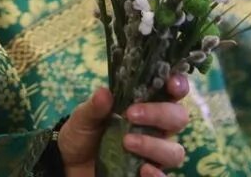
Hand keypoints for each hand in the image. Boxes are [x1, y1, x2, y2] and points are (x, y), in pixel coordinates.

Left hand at [58, 76, 189, 176]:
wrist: (71, 164)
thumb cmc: (84, 133)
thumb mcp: (83, 117)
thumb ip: (95, 106)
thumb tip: (104, 92)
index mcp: (145, 106)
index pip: (171, 91)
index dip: (178, 84)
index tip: (171, 84)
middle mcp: (156, 129)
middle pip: (179, 118)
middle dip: (161, 113)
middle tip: (132, 114)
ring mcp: (154, 154)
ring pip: (175, 150)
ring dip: (155, 145)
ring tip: (127, 142)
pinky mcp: (148, 175)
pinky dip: (158, 175)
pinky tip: (143, 170)